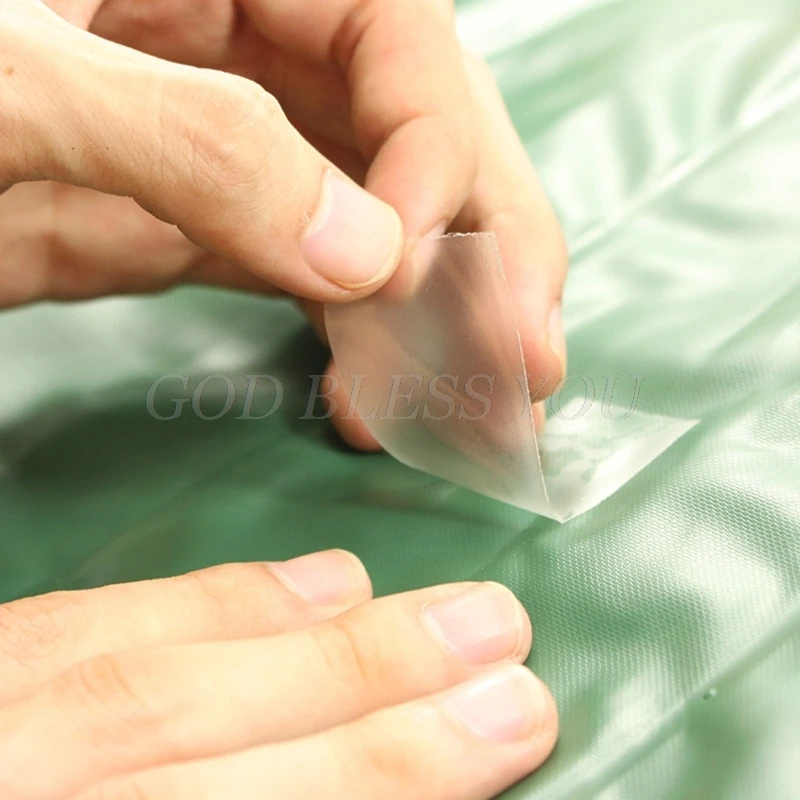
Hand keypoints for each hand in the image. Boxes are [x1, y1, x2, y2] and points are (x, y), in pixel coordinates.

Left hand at [0, 0, 566, 439]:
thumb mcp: (8, 79)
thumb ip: (194, 144)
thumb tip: (368, 258)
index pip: (398, 42)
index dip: (438, 157)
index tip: (424, 272)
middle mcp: (238, 46)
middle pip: (412, 143)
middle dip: (482, 256)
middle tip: (529, 366)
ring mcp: (219, 149)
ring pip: (369, 222)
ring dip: (429, 321)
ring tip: (472, 412)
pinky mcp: (184, 230)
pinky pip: (303, 278)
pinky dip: (349, 342)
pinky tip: (374, 399)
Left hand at [0, 550, 556, 798]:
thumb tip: (397, 789)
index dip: (382, 781)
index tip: (504, 729)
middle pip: (178, 741)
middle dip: (363, 691)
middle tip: (496, 636)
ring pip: (133, 673)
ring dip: (298, 636)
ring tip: (430, 608)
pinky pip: (77, 622)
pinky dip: (205, 599)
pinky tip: (304, 582)